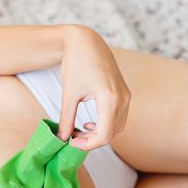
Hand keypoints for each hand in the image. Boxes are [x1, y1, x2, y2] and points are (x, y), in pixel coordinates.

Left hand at [57, 25, 130, 150]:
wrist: (86, 42)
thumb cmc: (76, 64)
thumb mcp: (68, 94)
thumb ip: (66, 119)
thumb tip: (61, 139)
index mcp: (110, 98)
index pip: (104, 135)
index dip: (87, 145)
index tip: (70, 142)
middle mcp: (123, 98)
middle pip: (111, 134)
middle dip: (91, 140)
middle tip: (71, 137)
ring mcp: (126, 96)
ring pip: (116, 128)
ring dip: (98, 133)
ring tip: (78, 130)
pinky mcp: (124, 94)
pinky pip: (118, 118)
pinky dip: (105, 125)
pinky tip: (89, 122)